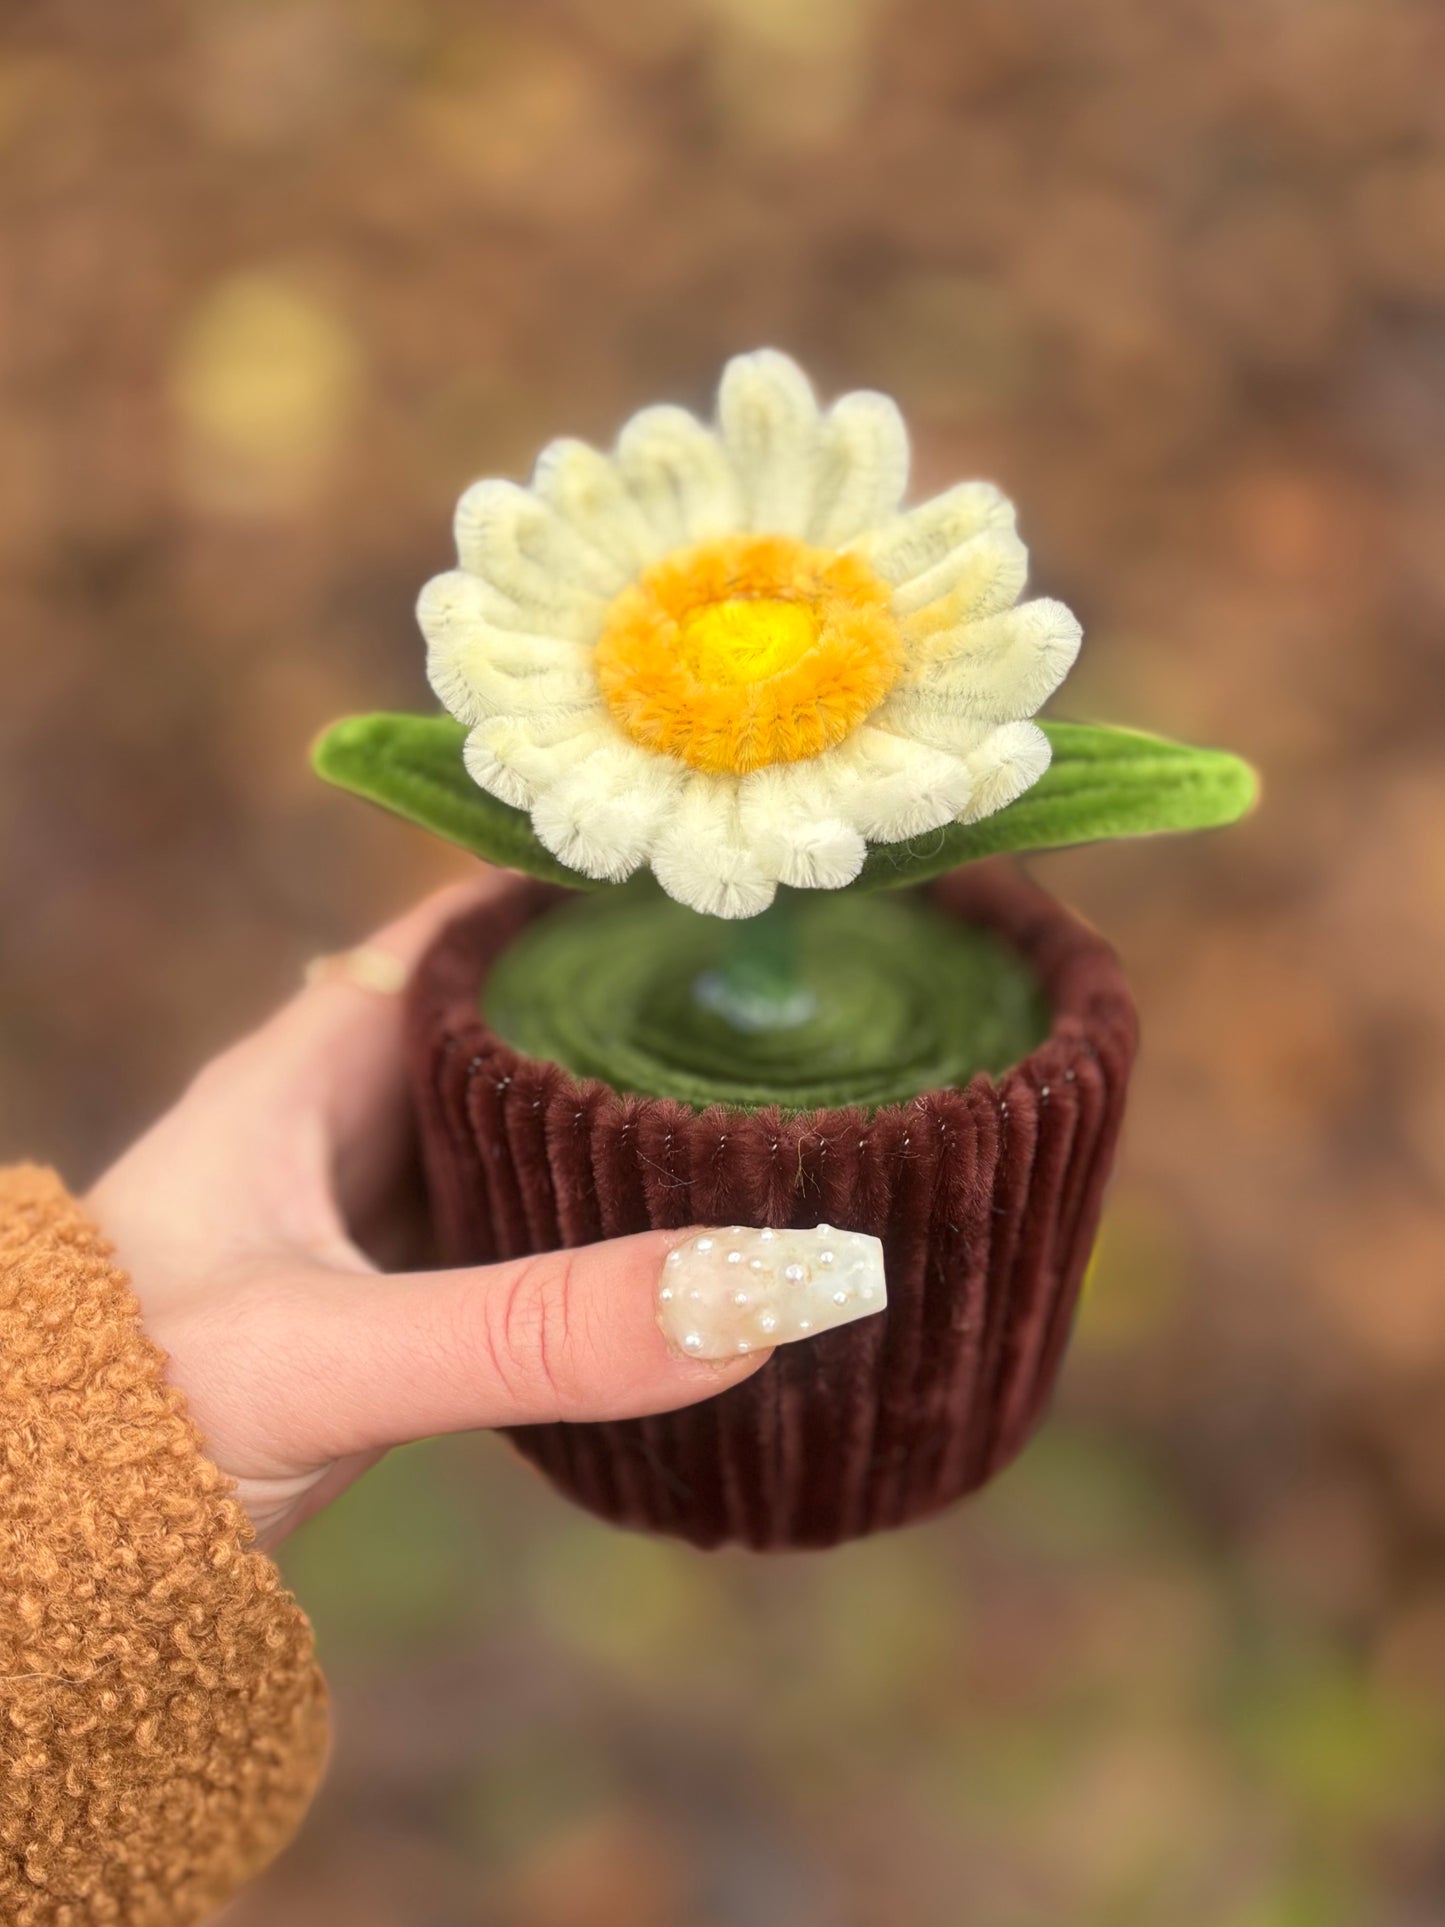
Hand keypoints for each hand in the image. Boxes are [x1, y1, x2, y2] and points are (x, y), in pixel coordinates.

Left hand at [87, 879, 767, 1548]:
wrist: (38, 1557)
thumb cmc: (134, 1419)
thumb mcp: (335, 1358)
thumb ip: (536, 1330)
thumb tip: (765, 1283)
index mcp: (302, 1074)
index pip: (454, 934)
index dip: (567, 895)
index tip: (700, 884)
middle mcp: (331, 1125)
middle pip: (498, 1025)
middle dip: (618, 1006)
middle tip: (769, 998)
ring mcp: (353, 1218)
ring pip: (506, 1129)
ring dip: (606, 1117)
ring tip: (752, 1100)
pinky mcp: (376, 1307)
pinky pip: (502, 1227)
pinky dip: (581, 1220)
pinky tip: (668, 1238)